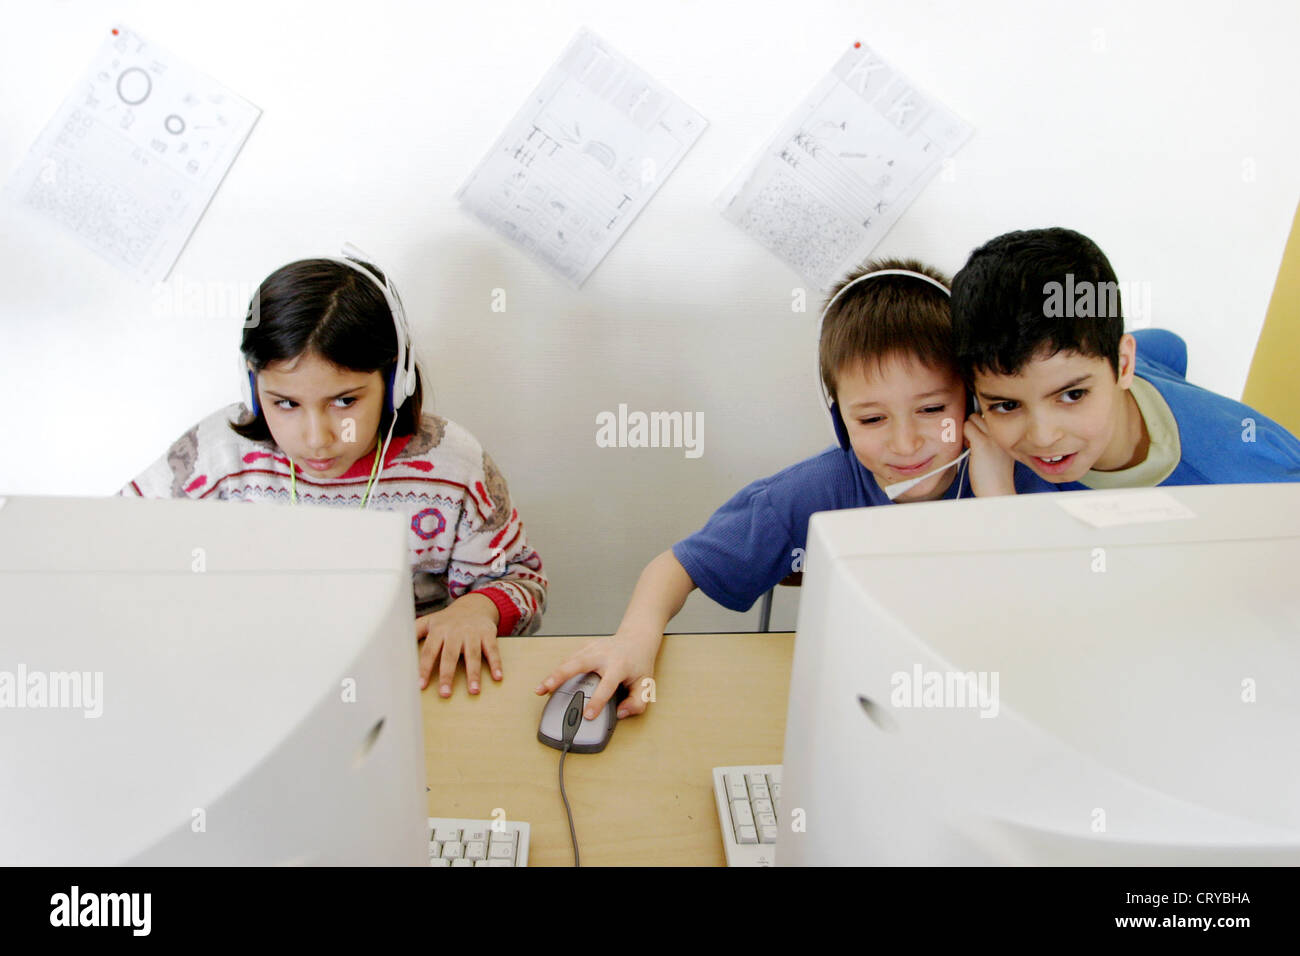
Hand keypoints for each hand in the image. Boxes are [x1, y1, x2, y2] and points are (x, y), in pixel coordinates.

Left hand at [416, 593, 501, 696]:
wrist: (474, 605)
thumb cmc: (448, 620)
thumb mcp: (429, 621)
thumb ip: (413, 632)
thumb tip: (391, 642)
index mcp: (438, 631)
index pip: (429, 651)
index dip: (424, 669)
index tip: (420, 686)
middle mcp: (455, 632)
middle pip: (450, 655)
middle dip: (447, 675)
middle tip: (445, 694)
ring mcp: (472, 633)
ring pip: (472, 655)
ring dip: (474, 673)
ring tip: (473, 691)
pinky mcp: (487, 634)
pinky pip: (492, 650)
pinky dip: (496, 664)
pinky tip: (498, 677)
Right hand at [535, 629, 660, 720]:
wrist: (636, 639)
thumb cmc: (639, 663)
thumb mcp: (646, 685)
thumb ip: (637, 703)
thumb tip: (620, 713)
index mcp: (619, 665)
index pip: (606, 686)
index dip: (597, 702)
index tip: (588, 715)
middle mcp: (603, 655)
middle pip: (577, 664)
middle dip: (559, 677)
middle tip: (545, 689)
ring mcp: (592, 649)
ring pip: (568, 660)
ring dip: (552, 675)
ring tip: (539, 689)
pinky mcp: (584, 647)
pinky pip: (569, 659)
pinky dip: (558, 670)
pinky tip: (550, 681)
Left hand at [964, 413, 1016, 496]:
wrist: (997, 491)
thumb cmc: (995, 476)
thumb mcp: (999, 453)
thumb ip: (992, 439)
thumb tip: (976, 429)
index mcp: (1007, 435)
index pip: (991, 416)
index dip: (981, 425)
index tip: (979, 437)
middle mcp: (1002, 433)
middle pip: (980, 415)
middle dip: (973, 426)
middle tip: (974, 442)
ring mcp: (992, 437)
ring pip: (972, 418)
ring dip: (968, 430)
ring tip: (972, 446)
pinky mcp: (981, 443)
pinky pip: (966, 427)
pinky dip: (963, 436)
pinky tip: (969, 449)